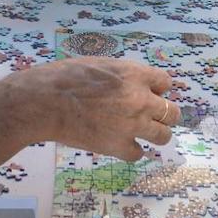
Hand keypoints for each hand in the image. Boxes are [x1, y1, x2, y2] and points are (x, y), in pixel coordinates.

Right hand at [18, 57, 177, 160]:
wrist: (45, 102)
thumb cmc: (66, 77)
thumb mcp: (101, 64)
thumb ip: (123, 75)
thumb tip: (134, 84)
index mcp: (135, 74)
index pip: (166, 82)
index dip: (158, 88)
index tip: (150, 93)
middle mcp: (140, 100)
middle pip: (172, 112)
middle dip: (165, 114)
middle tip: (152, 116)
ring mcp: (132, 125)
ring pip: (163, 136)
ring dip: (155, 134)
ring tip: (142, 133)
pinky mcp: (118, 147)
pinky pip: (138, 153)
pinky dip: (130, 150)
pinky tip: (120, 144)